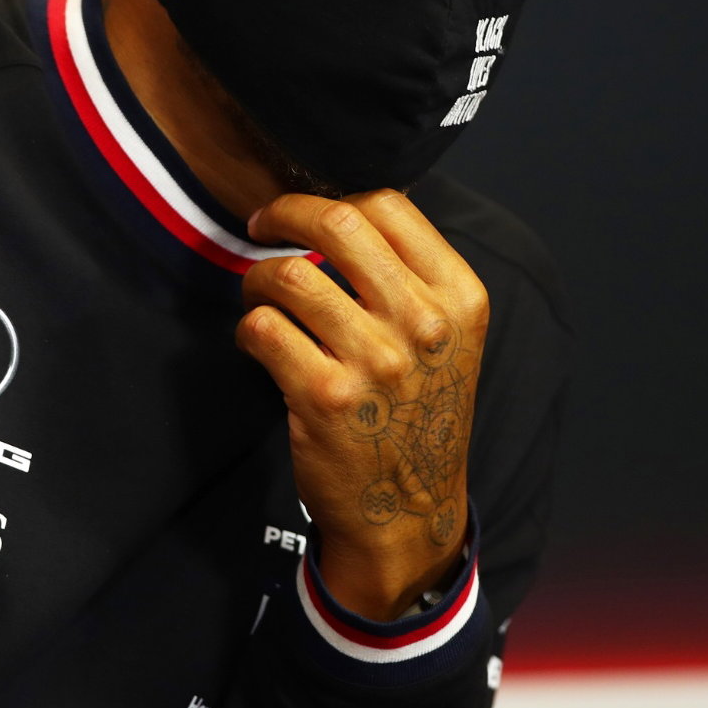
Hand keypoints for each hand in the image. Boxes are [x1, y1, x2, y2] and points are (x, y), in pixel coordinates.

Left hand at [237, 190, 487, 620]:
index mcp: (459, 297)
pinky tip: (260, 341)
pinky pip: (262, 327)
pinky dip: (249, 326)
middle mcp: (423, 323)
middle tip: (262, 226)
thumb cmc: (418, 408)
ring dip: (259, 278)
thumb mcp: (446, 336)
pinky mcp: (325, 397)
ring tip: (262, 296)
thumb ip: (409, 272)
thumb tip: (339, 203)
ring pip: (289, 274)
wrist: (409, 510)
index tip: (301, 210)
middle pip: (337, 222)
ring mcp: (375, 361)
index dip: (329, 196)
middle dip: (285, 213)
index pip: (388, 204)